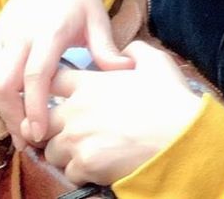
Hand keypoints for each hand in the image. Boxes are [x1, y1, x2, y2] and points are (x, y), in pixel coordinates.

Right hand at [0, 0, 132, 145]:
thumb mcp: (97, 17)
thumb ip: (106, 47)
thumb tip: (124, 71)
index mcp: (50, 30)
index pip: (35, 74)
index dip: (35, 107)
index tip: (40, 133)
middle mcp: (19, 34)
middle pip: (3, 83)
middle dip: (12, 116)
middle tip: (28, 138)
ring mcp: (0, 36)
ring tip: (17, 124)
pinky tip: (2, 105)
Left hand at [43, 41, 202, 185]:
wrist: (181, 138)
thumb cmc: (170, 100)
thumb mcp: (156, 62)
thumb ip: (134, 51)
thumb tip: (124, 52)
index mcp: (90, 84)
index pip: (51, 81)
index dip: (51, 88)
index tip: (59, 96)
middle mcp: (77, 111)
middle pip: (41, 120)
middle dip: (51, 126)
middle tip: (69, 131)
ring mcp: (78, 140)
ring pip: (52, 151)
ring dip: (65, 152)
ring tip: (86, 150)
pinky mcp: (85, 166)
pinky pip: (69, 173)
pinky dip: (81, 173)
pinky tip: (99, 167)